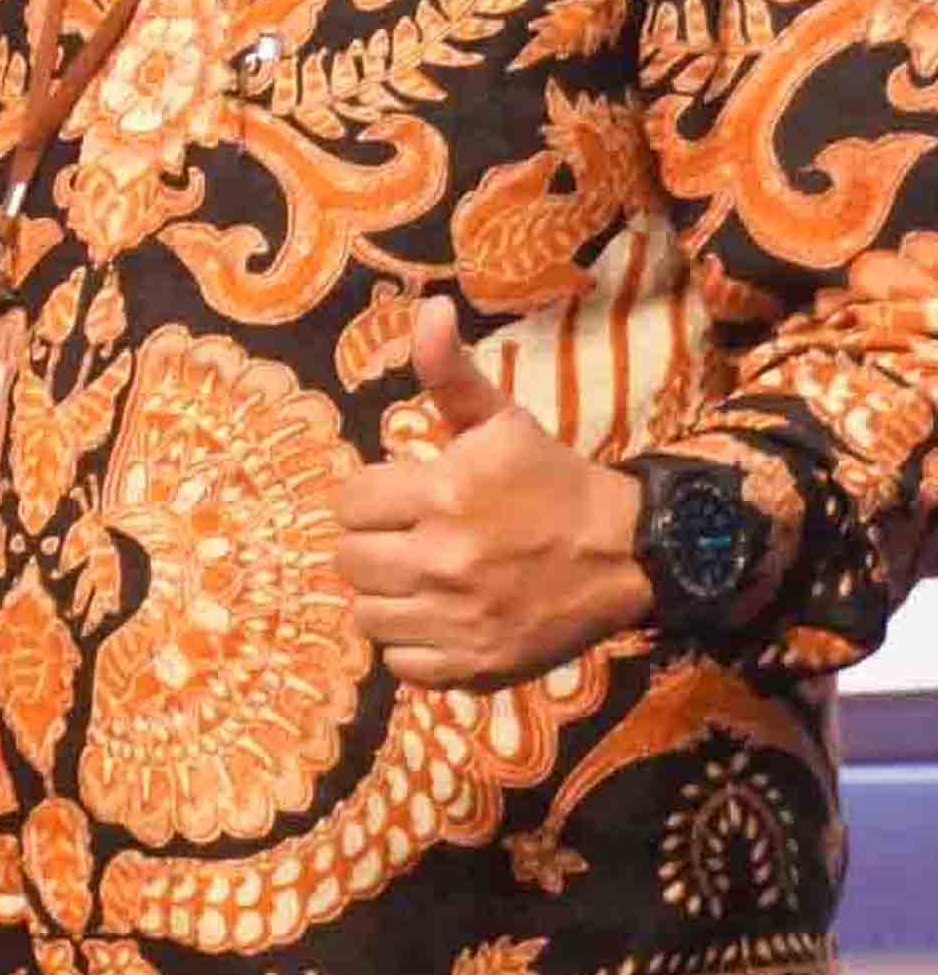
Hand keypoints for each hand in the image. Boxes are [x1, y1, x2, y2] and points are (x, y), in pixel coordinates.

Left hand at [343, 310, 648, 685]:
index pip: (347, 504)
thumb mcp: (501, 422)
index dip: (368, 500)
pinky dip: (413, 646)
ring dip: (387, 597)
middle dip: (372, 546)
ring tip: (421, 579)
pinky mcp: (476, 665)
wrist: (627, 553)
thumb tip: (429, 309)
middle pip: (349, 560)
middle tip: (408, 540)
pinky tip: (440, 619)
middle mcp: (443, 560)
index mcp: (442, 494)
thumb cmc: (551, 482)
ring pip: (368, 615)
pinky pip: (402, 664)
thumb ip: (450, 373)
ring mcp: (458, 619)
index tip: (398, 501)